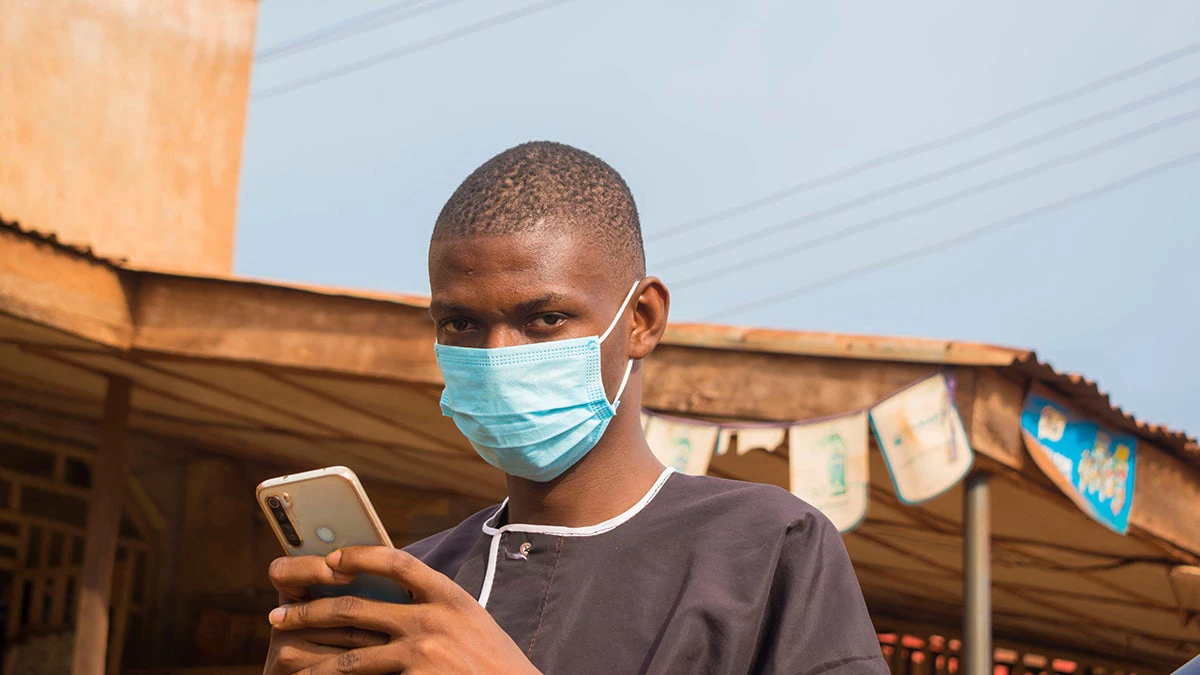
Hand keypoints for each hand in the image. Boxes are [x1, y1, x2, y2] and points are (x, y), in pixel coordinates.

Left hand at [268, 546, 539, 674]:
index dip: (362, 556)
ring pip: (349, 655)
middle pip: (357, 607)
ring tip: (284, 657)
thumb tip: (393, 604)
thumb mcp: (474, 625)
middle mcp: (434, 619)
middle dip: (310, 611)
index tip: (333, 558)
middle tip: (278, 615)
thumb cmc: (497, 666)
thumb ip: (439, 610)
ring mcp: (422, 653)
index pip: (400, 563)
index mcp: (452, 597)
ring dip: (311, 657)